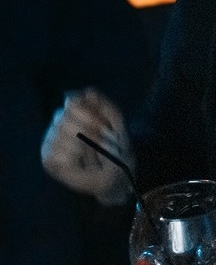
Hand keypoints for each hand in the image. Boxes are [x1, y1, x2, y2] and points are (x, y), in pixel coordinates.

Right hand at [41, 89, 134, 204]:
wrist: (117, 172)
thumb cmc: (115, 145)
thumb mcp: (116, 122)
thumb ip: (104, 105)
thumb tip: (88, 92)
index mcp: (74, 111)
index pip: (72, 103)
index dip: (88, 114)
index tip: (102, 125)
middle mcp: (58, 124)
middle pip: (64, 119)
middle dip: (86, 130)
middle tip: (99, 140)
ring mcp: (51, 142)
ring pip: (59, 137)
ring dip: (81, 146)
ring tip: (90, 152)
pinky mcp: (48, 160)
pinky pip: (55, 155)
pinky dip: (71, 158)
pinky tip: (79, 161)